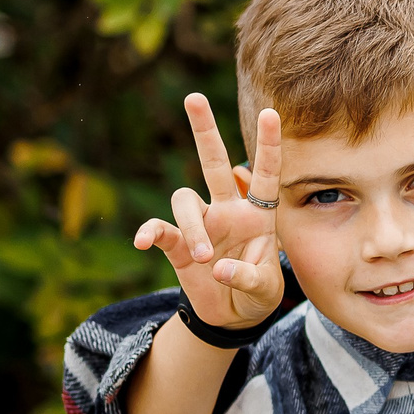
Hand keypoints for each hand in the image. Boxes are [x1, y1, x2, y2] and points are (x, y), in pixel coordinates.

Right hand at [131, 95, 286, 330]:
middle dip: (205, 131)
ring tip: (203, 258)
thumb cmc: (257, 295)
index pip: (265, 175)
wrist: (232, 316)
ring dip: (192, 226)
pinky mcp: (176, 244)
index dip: (268, 146)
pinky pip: (159, 229)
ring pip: (185, 200)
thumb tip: (217, 267)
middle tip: (194, 97)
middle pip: (214, 163)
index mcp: (258, 216)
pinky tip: (142, 242)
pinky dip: (149, 232)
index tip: (271, 112)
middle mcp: (227, 210)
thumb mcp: (265, 291)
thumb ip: (248, 277)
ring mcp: (200, 223)